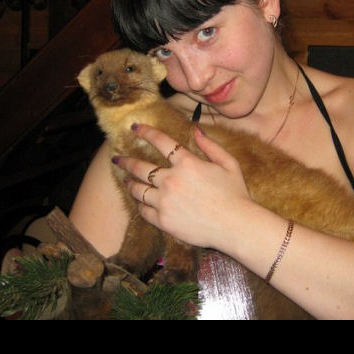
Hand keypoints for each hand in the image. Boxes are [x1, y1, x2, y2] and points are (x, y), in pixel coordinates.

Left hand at [114, 123, 253, 249]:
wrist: (236, 226)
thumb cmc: (236, 194)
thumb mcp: (229, 164)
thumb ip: (211, 146)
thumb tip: (196, 130)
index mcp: (187, 163)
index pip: (161, 142)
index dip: (146, 132)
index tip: (134, 127)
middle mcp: (171, 180)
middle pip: (140, 167)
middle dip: (125, 161)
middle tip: (117, 159)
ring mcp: (165, 201)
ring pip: (138, 190)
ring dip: (130, 184)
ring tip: (127, 181)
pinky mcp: (163, 221)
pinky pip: (143, 211)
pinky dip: (140, 205)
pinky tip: (140, 202)